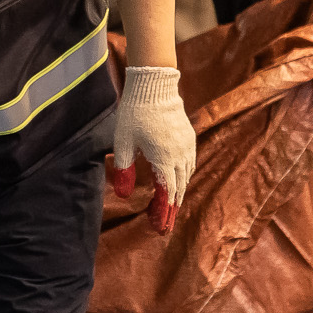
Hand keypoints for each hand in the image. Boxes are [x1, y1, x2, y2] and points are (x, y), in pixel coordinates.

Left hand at [108, 66, 195, 231]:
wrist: (154, 86)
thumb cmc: (135, 114)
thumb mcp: (123, 143)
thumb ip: (123, 170)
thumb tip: (123, 195)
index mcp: (164, 158)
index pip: (167, 192)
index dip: (164, 211)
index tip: (160, 226)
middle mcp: (179, 154)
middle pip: (179, 187)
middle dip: (172, 207)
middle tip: (166, 223)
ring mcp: (186, 145)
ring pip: (186, 175)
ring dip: (179, 191)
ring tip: (172, 205)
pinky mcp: (188, 136)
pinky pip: (189, 162)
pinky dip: (184, 175)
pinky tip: (178, 179)